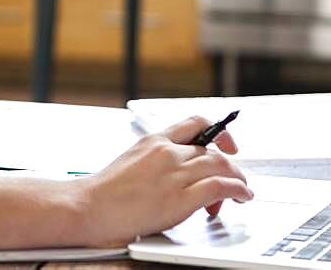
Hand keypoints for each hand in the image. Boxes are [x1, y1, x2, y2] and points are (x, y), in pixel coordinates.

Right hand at [76, 115, 252, 245]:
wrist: (89, 206)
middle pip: (213, 148)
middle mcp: (166, 152)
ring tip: (242, 191)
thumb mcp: (131, 161)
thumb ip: (155, 161)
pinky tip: (242, 196)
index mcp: (153, 141)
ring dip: (238, 178)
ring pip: (221, 165)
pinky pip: (220, 187)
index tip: (227, 144)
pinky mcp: (180, 198)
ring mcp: (174, 174)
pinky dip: (238, 190)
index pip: (195, 123)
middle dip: (230, 163)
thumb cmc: (104, 192)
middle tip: (234, 178)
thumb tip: (174, 171)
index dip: (219, 132)